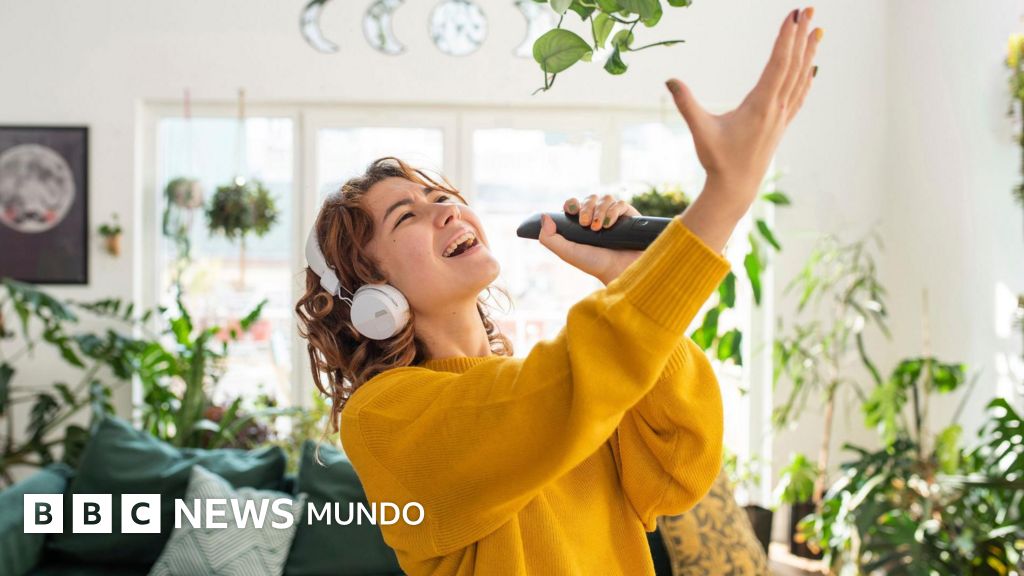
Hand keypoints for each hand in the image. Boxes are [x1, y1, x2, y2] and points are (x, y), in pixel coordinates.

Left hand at [537, 195, 644, 285]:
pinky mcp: (629, 217)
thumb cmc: (594, 264)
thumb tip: (544, 216)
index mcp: (581, 225)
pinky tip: (609, 225)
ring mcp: (613, 216)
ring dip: (599, 210)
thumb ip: (549, 238)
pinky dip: (613, 211)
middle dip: (586, 208)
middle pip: (590, 198)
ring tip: (599, 228)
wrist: (620, 271)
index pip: (574, 204)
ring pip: (605, 198)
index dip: (571, 203)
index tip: (571, 210)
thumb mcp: (567, 253)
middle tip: (585, 224)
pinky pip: (621, 203)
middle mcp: (598, 218)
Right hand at [666, 7, 821, 211]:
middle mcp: (777, 108)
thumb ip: (686, 104)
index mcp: (761, 105)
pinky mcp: (781, 123)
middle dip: (802, 36)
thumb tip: (670, 80)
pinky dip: (807, 76)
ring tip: (817, 30)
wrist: (736, 188)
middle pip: (794, 64)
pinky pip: (799, 93)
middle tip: (809, 10)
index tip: (793, 16)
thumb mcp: (699, 130)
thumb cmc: (718, 159)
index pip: (778, 63)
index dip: (786, 38)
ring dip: (809, 52)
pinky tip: (812, 68)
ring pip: (800, 77)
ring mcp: (782, 116)